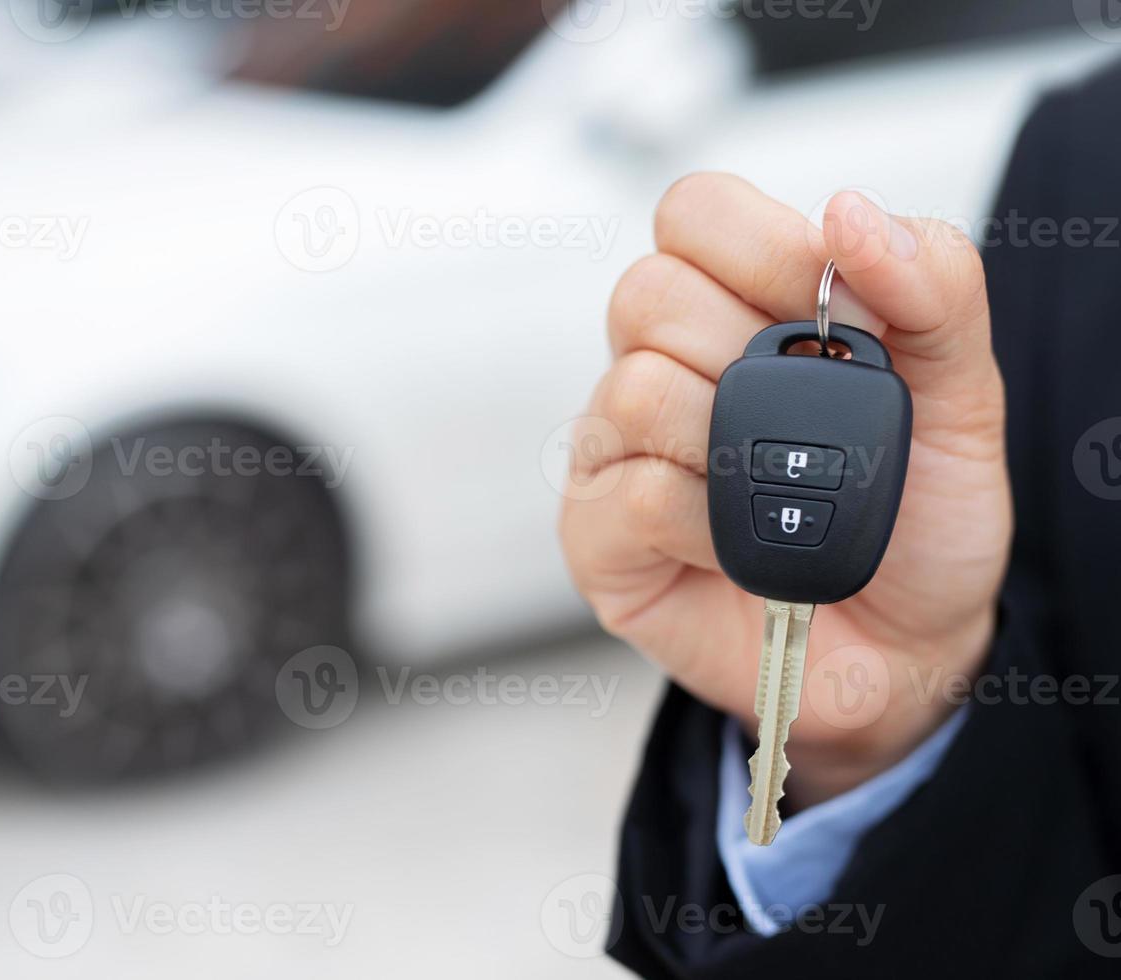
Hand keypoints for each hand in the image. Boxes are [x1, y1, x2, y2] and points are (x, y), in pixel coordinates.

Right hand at [560, 174, 1012, 806]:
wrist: (904, 650)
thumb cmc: (916, 520)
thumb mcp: (964, 394)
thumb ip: (933, 287)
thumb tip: (849, 212)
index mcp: (738, 307)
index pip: (694, 211)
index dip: (757, 245)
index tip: (824, 310)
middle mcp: (663, 364)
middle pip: (647, 292)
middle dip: (750, 357)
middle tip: (807, 421)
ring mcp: (617, 448)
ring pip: (637, 391)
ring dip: (734, 451)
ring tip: (775, 494)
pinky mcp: (595, 532)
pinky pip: (634, 493)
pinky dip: (711, 526)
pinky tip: (740, 548)